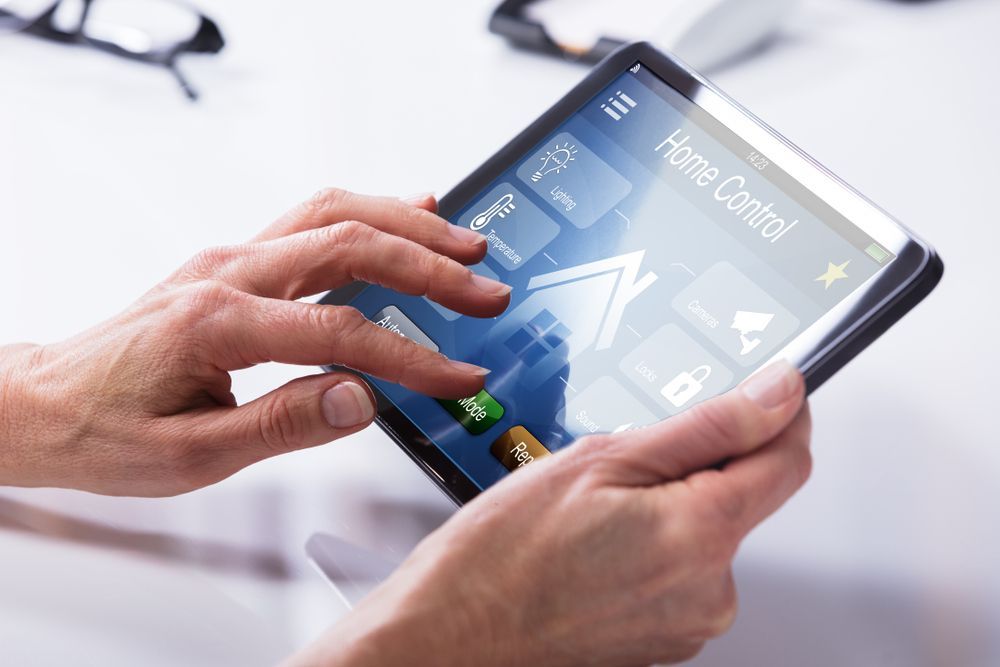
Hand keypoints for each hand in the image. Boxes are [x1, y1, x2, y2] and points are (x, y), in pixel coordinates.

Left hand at [0, 190, 509, 495]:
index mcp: (217, 323)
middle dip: (429, 265)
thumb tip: (363, 400)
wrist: (44, 403)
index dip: (412, 356)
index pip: (341, 331)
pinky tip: (407, 211)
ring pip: (334, 214)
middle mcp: (226, 272)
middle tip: (485, 289)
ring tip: (465, 244)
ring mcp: (229, 259)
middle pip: (349, 244)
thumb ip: (284, 424)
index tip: (460, 375)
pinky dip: (369, 214)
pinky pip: (312, 219)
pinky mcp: (234, 263)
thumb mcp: (193, 454)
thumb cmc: (105, 432)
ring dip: (406, 225)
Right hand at [289, 362, 810, 666]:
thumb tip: (775, 395)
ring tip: (597, 511)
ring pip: (710, 531)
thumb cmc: (500, 555)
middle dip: (702, 462)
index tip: (770, 388)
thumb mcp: (601, 459)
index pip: (789, 458)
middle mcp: (710, 589)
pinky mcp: (668, 639)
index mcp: (699, 534)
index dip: (782, 412)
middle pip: (745, 495)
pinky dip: (655, 542)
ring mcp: (689, 621)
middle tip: (628, 458)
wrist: (452, 634)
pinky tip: (598, 542)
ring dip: (673, 503)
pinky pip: (684, 570)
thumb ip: (707, 426)